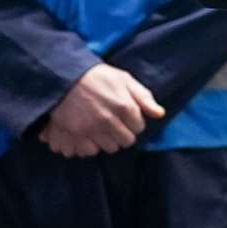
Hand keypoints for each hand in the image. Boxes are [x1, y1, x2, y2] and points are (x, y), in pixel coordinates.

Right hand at [39, 64, 165, 158]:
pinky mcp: (77, 134)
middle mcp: (110, 120)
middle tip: (116, 124)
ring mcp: (92, 128)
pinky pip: (91, 151)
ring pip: (111, 148)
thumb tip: (160, 114)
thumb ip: (144, 97)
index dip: (134, 122)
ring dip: (110, 140)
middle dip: (124, 133)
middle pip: (126, 141)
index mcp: (124, 106)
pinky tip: (92, 135)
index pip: (139, 127)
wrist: (67, 77)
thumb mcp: (125, 79)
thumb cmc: (98, 77)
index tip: (127, 117)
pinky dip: (92, 145)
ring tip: (104, 129)